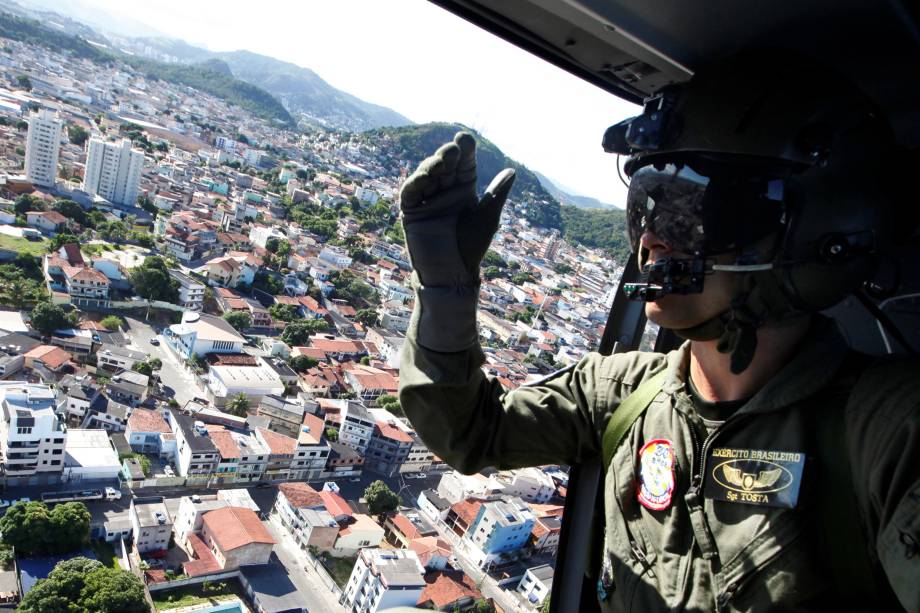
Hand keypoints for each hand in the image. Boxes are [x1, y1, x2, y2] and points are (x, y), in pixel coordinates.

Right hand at [400, 131, 514, 287]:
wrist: (452, 273)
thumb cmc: (471, 247)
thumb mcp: (487, 217)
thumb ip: (497, 194)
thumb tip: (512, 171)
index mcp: (464, 190)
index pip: (464, 164)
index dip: (465, 150)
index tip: (466, 138)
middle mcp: (445, 192)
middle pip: (445, 165)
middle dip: (448, 155)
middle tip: (455, 150)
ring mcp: (427, 200)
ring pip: (427, 174)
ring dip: (432, 165)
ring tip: (442, 162)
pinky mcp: (411, 211)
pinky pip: (411, 192)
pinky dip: (416, 182)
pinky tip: (426, 177)